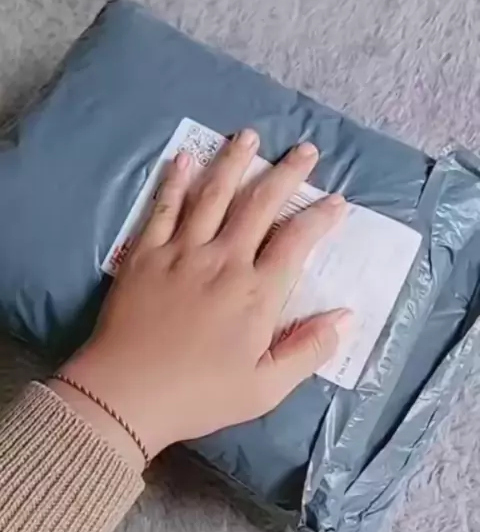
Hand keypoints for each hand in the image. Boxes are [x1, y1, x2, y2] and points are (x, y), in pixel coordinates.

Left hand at [51, 129, 348, 468]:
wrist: (126, 395)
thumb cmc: (200, 396)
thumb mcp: (265, 388)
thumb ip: (308, 350)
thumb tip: (345, 317)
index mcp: (256, 293)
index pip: (297, 242)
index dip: (320, 218)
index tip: (337, 201)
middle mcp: (223, 261)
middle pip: (260, 205)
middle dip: (287, 174)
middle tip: (305, 150)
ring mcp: (181, 253)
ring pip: (213, 194)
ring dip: (233, 162)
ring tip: (249, 135)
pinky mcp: (145, 255)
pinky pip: (163, 208)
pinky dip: (175, 181)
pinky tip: (185, 159)